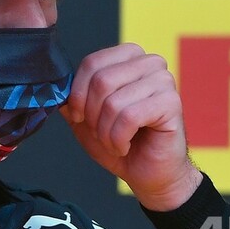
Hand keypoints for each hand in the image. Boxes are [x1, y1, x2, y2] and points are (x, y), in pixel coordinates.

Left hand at [60, 43, 201, 210]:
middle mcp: (149, 62)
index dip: (77, 93)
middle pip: (101, 80)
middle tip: (99, 133)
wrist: (147, 172)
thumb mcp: (85, 118)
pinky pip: (130, 117)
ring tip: (114, 142)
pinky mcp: (172, 102)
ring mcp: (164, 80)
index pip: (92, 62)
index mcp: (128, 56)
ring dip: (105, 131)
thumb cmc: (119, 141)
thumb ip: (71, 99)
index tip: (78, 116)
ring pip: (114, 102)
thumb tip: (57, 89)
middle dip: (92, 115)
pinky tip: (125, 146)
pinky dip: (119, 139)